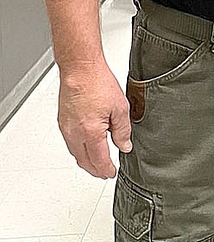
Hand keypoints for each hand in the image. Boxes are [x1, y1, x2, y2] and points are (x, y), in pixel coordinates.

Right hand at [57, 62, 131, 178]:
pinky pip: (70, 143)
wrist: (80, 68)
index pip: (99, 161)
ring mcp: (66, 128)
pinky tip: (86, 147)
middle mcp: (74, 133)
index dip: (107, 170)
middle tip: (105, 172)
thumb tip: (124, 146)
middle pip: (84, 161)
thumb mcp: (120, 109)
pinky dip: (79, 150)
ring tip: (97, 163)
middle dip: (95, 170)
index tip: (112, 173)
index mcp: (90, 132)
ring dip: (86, 161)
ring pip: (75, 153)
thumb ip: (122, 131)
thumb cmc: (98, 83)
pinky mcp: (62, 121)